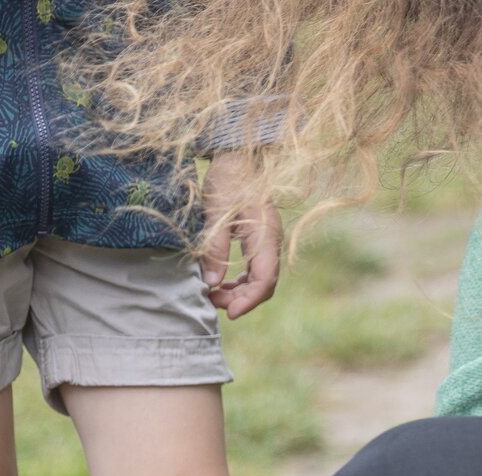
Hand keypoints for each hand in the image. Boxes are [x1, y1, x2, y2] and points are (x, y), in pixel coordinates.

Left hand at [199, 151, 281, 319]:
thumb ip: (215, 248)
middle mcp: (271, 242)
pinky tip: (219, 283)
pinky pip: (253, 270)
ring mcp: (267, 242)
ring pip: (259, 280)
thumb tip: (211, 282)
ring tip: (212, 294)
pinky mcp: (258, 241)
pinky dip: (238, 281)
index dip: (249, 301)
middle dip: (240, 299)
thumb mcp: (216, 213)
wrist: (239, 156)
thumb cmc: (228, 179)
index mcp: (266, 235)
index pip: (265, 280)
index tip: (229, 313)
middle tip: (211, 300)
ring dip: (238, 292)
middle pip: (263, 285)